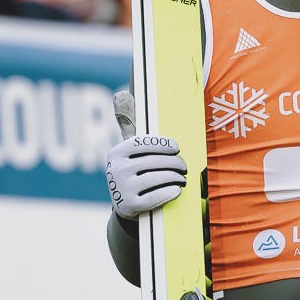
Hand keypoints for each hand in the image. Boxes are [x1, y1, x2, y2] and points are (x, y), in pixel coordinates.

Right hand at [105, 91, 186, 218]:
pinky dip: (171, 192)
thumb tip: (121, 93)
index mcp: (116, 153)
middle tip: (184, 166)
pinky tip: (177, 190)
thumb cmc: (134, 170)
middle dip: (175, 163)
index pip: (144, 143)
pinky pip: (157, 197)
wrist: (126, 205)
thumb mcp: (129, 150)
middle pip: (154, 161)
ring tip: (183, 178)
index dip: (164, 144)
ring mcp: (121, 189)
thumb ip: (129, 123)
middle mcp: (115, 170)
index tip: (177, 148)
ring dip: (176, 177)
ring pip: (158, 178)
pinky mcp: (129, 206)